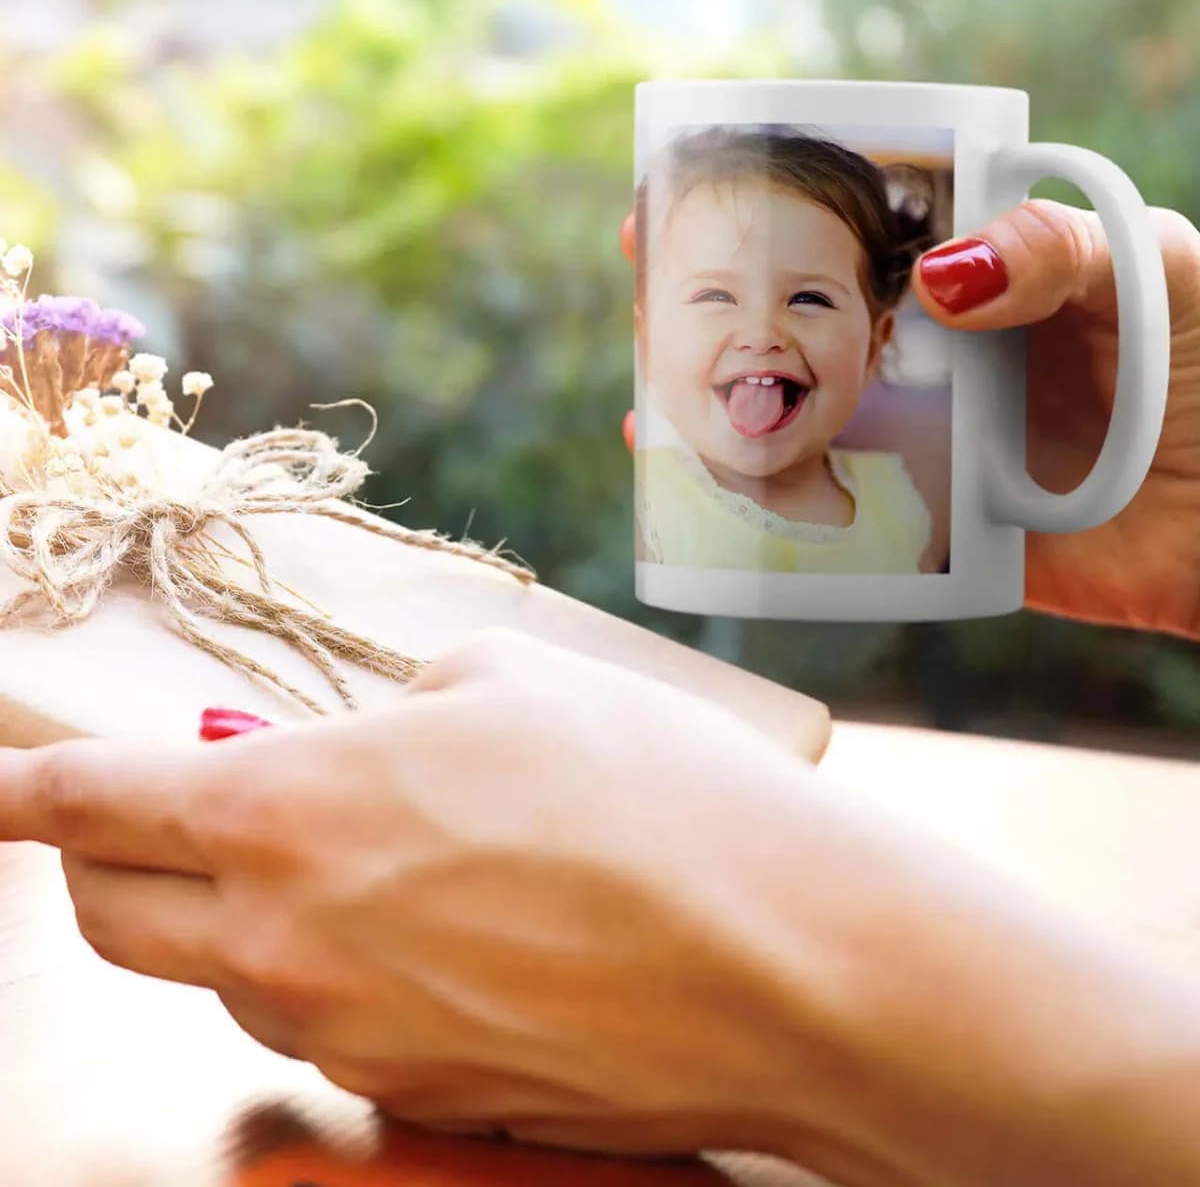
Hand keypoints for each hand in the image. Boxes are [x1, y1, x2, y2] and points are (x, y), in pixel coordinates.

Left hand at [5, 626, 1199, 1184]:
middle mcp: (287, 940)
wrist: (782, 956)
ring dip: (236, 916)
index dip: (20, 785)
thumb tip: (313, 742)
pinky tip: (438, 929)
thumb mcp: (510, 686)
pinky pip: (326, 1027)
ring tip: (348, 857)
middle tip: (163, 810)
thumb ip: (385, 707)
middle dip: (104, 862)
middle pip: (117, 918)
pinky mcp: (417, 1101)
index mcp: (290, 810)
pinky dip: (331, 971)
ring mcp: (347, 1038)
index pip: (88, 801)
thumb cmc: (652, 790)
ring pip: (224, 978)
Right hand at [621, 204, 1199, 638]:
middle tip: (643, 292)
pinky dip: (775, 513)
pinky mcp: (937, 533)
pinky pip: (843, 521)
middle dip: (720, 308)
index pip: (863, 231)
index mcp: (988, 283)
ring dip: (723, 412)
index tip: (700, 190)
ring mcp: (933, 445)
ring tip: (650, 406)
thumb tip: (933, 277)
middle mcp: (945, 361)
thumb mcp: (1151, 273)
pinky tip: (714, 503)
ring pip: (807, 422)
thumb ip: (1052, 252)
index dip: (781, 208)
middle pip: (811, 326)